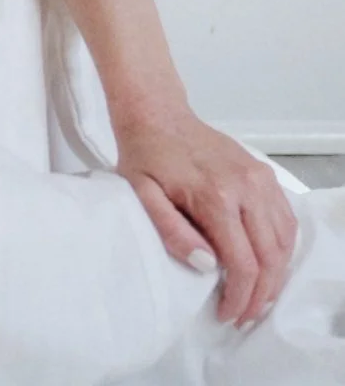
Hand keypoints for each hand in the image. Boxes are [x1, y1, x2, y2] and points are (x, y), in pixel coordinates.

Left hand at [110, 101, 299, 328]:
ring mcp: (259, 176)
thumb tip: (207, 265)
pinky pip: (285, 218)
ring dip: (276, 274)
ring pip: (284, 239)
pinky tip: (266, 262)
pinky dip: (281, 247)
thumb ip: (173, 232)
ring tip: (256, 295)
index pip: (243, 263)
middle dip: (262, 295)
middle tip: (244, 315)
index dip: (239, 297)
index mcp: (216, 195)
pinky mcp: (263, 172)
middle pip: (271, 256)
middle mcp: (246, 186)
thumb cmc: (146, 155)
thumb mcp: (143, 195)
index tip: (227, 314)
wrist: (158, 113)